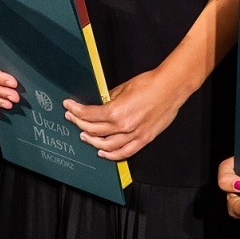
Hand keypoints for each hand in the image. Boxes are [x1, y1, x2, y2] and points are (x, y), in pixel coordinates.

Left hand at [64, 66, 189, 161]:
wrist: (171, 88)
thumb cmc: (149, 84)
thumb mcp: (124, 87)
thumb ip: (109, 98)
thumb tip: (100, 103)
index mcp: (116, 111)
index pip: (89, 114)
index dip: (76, 111)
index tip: (68, 107)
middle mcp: (123, 126)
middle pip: (94, 129)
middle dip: (79, 123)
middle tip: (71, 118)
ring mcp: (134, 135)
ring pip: (107, 145)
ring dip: (92, 141)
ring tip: (83, 135)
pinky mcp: (144, 139)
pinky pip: (124, 152)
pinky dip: (111, 155)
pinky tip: (102, 152)